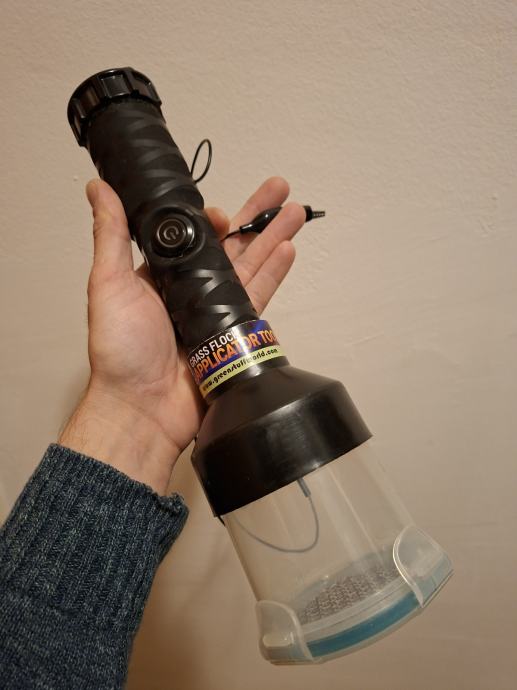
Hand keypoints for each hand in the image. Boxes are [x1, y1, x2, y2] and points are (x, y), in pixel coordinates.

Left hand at [59, 178, 305, 492]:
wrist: (143, 408)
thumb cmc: (120, 353)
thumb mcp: (109, 284)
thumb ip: (112, 236)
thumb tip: (99, 189)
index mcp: (161, 276)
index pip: (194, 238)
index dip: (213, 220)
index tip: (223, 211)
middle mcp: (190, 291)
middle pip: (231, 246)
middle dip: (256, 216)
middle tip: (279, 188)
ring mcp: (215, 312)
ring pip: (251, 266)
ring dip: (273, 238)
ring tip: (295, 212)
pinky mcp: (233, 333)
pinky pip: (258, 298)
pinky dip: (274, 274)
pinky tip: (287, 250)